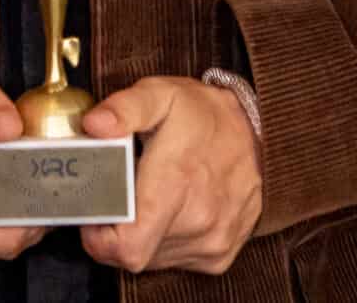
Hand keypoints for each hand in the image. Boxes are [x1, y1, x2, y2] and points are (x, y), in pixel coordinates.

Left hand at [78, 77, 263, 274]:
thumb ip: (125, 109)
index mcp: (176, 184)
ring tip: (149, 198)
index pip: (127, 246)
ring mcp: (212, 241)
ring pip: (154, 259)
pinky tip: (173, 210)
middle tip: (121, 195)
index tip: (95, 214)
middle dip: (118, 229)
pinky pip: (177, 260)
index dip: (99, 237)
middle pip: (135, 253)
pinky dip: (166, 241)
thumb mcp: (162, 95)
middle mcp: (198, 220)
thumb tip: (94, 125)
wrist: (262, 132)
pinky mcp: (220, 254)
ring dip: (142, 235)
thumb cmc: (205, 114)